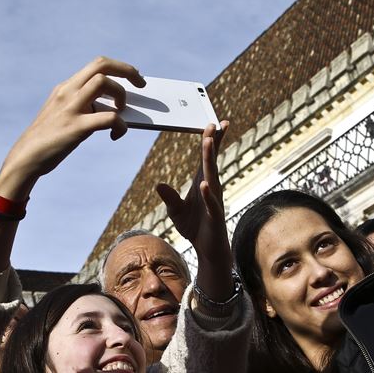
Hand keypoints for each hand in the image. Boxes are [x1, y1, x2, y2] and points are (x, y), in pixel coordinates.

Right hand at [0, 56, 144, 200]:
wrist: (25, 158)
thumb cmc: (49, 140)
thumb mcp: (63, 115)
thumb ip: (83, 107)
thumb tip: (113, 109)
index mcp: (65, 87)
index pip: (96, 65)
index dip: (118, 68)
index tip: (131, 78)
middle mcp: (68, 91)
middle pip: (102, 65)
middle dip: (127, 70)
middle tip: (141, 84)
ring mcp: (71, 107)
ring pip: (104, 82)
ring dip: (121, 95)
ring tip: (122, 113)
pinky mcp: (76, 127)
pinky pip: (109, 117)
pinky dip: (120, 125)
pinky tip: (116, 135)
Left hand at [156, 121, 233, 300]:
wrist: (207, 250)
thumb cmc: (195, 227)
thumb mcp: (176, 211)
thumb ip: (169, 197)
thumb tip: (158, 184)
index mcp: (203, 183)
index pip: (206, 159)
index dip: (210, 141)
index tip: (213, 123)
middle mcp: (211, 189)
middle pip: (211, 162)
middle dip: (212, 142)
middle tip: (214, 124)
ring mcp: (214, 202)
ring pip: (212, 177)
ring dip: (210, 160)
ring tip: (208, 142)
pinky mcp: (214, 217)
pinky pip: (211, 204)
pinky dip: (208, 194)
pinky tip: (204, 185)